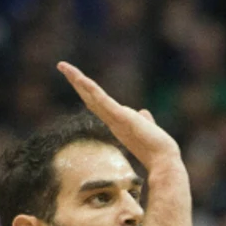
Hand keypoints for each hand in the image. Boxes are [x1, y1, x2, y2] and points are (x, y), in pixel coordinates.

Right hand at [56, 62, 181, 168]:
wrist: (163, 160)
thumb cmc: (156, 147)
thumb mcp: (147, 127)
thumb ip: (144, 119)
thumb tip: (144, 112)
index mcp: (116, 120)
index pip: (97, 102)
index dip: (86, 90)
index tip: (76, 78)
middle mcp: (111, 119)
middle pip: (89, 97)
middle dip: (76, 81)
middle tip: (62, 66)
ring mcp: (114, 119)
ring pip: (92, 96)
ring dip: (78, 80)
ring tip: (64, 67)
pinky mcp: (121, 118)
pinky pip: (103, 101)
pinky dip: (91, 90)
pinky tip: (81, 79)